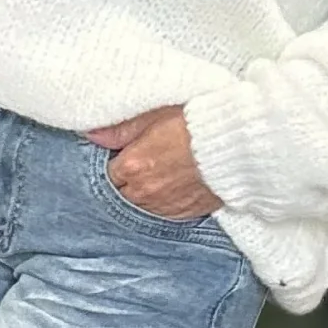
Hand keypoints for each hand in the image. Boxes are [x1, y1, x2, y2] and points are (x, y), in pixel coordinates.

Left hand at [83, 104, 222, 218]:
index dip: (118, 161)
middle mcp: (144, 192)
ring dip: (144, 194)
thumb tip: (91, 134)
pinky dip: (164, 203)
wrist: (236, 145)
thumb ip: (120, 128)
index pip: (108, 172)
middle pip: (122, 193)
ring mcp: (164, 206)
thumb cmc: (197, 123)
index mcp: (132, 166)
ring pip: (141, 206)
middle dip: (126, 181)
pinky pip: (164, 213)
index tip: (126, 154)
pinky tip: (171, 188)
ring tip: (157, 176)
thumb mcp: (154, 114)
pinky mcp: (185, 214)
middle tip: (141, 165)